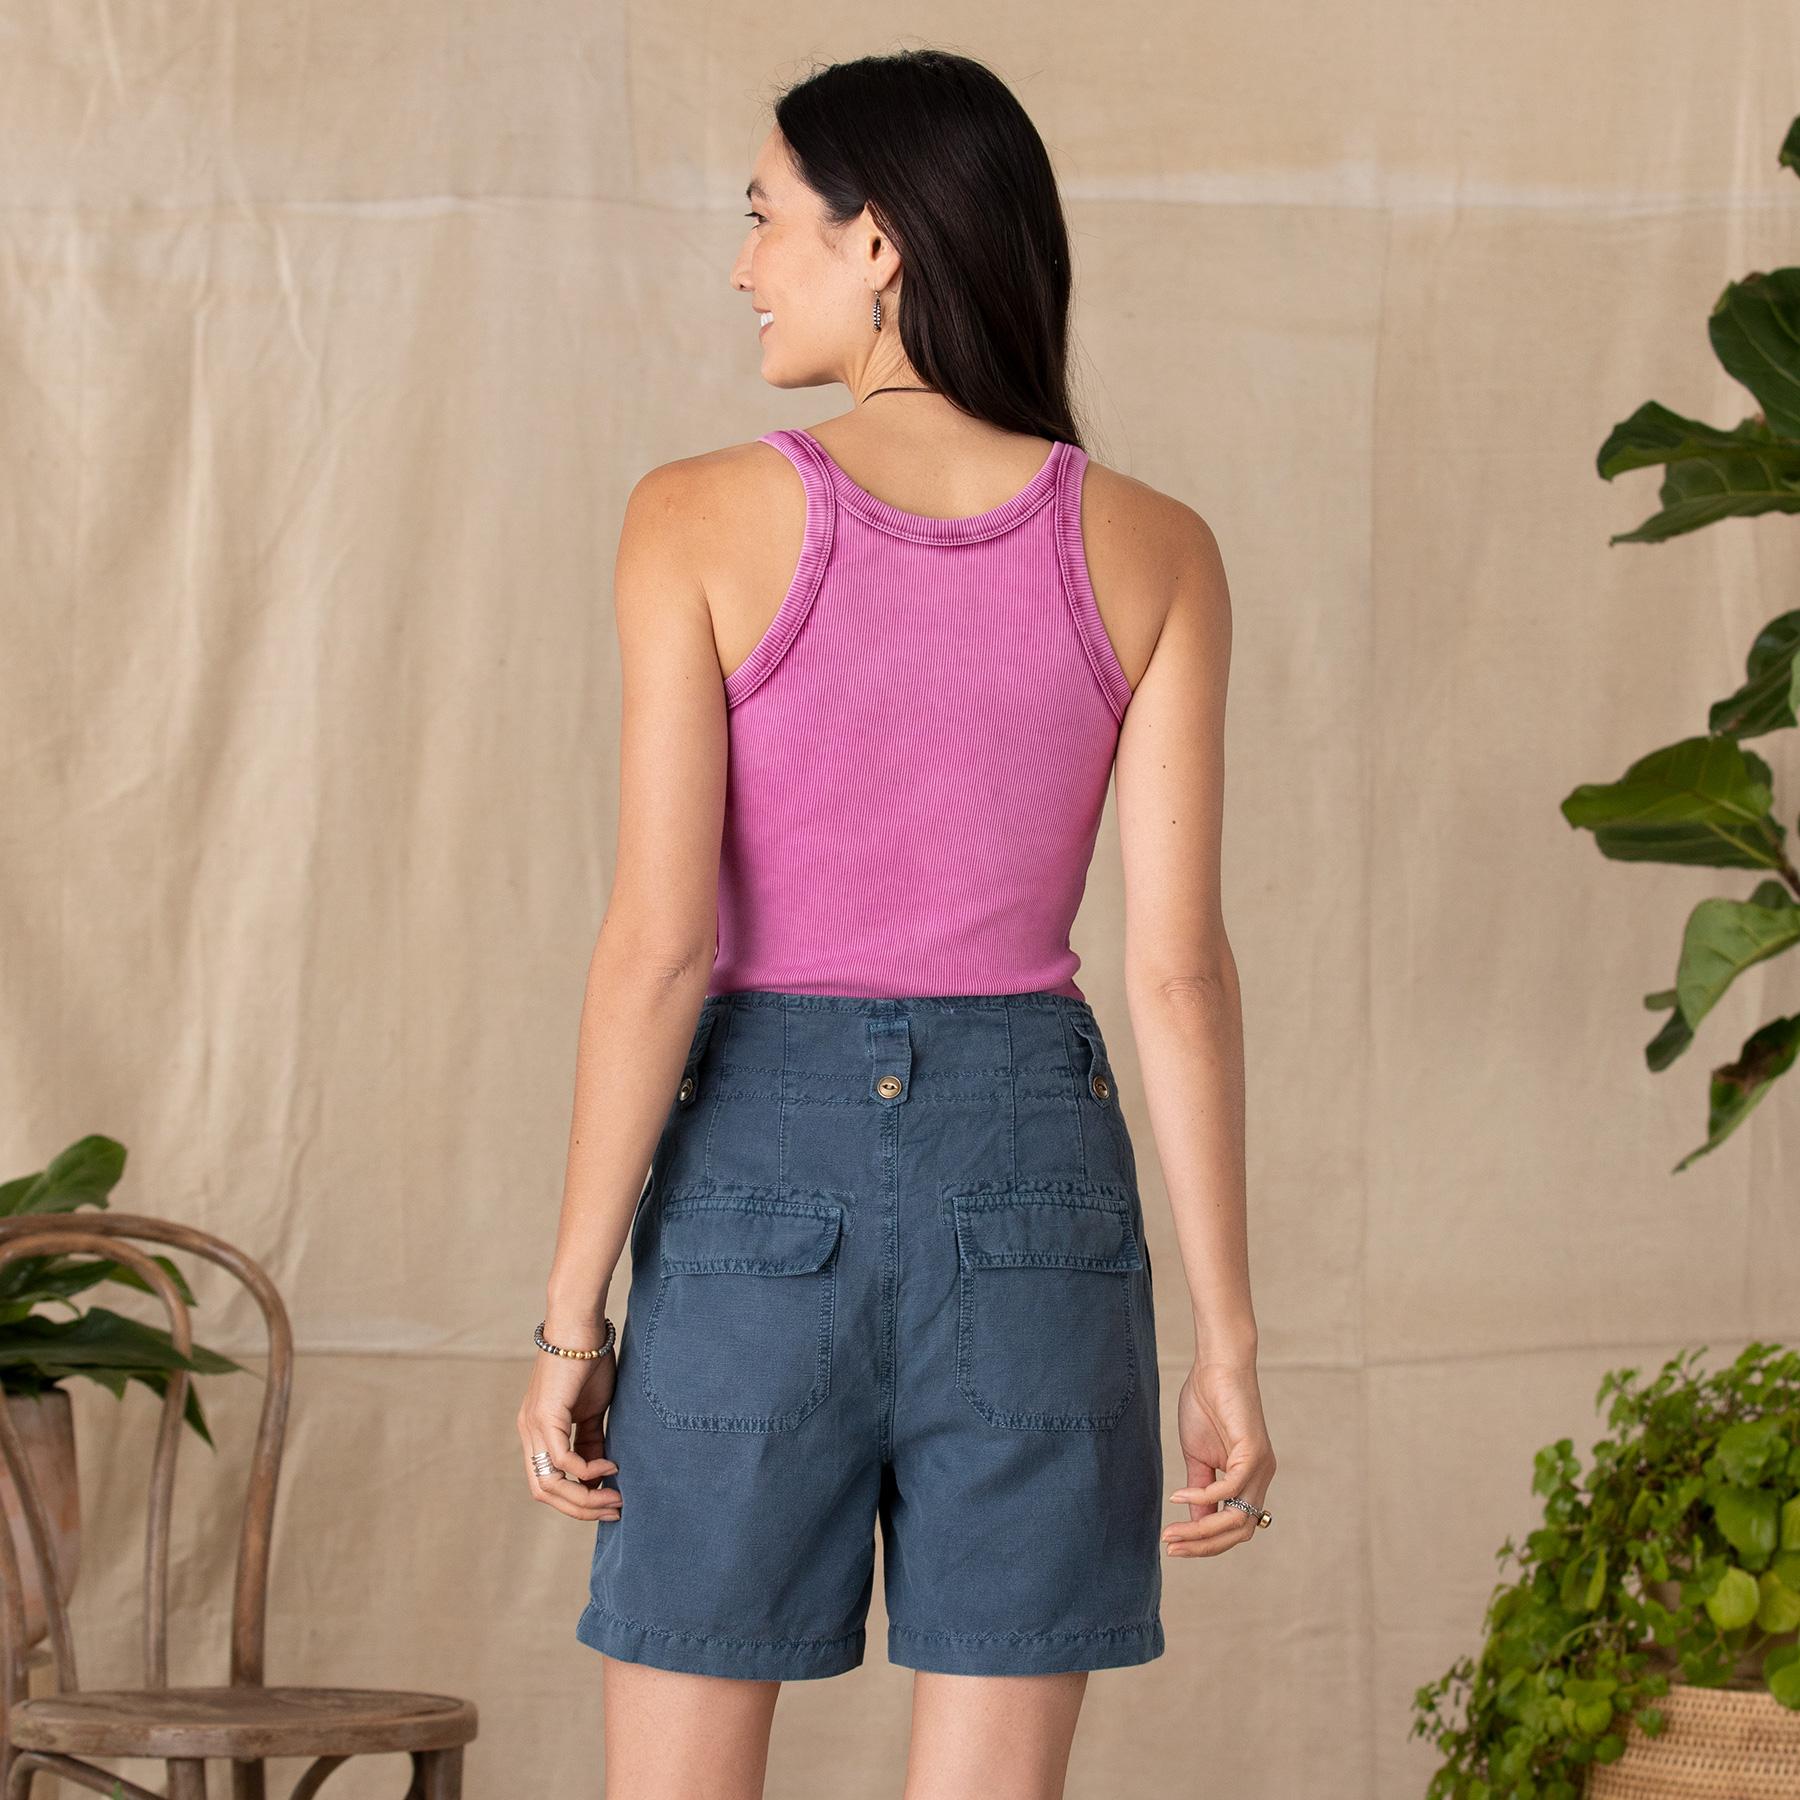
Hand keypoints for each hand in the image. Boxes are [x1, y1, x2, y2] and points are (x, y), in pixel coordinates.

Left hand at [516, 1324, 622, 1522]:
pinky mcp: (545, 1417)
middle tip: (614, 1509)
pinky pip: (563, 1461)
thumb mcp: (592, 1410)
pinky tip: (611, 1465)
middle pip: (545, 1493)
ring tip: (615, 1497)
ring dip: (584, 1499)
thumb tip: (597, 1478)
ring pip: (550, 1484)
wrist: (580, 1325)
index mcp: (536, 1433)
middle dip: (581, 1508)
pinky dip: (588, 1471)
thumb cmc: (588, 1361)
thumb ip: (591, 1442)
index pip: (548, 1484)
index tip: (609, 1503)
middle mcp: (528, 1434)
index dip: (577, 1501)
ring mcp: (532, 1427)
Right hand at [1161, 1359, 1275, 1557]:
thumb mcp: (1198, 1457)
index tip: (1173, 1545)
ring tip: (1171, 1533)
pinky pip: (1231, 1489)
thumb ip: (1200, 1491)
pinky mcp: (1254, 1452)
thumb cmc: (1207, 1404)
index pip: (1233, 1527)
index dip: (1205, 1543)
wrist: (1216, 1366)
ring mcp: (1260, 1467)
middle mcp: (1261, 1478)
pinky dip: (1204, 1498)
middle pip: (1239, 1531)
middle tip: (1170, 1546)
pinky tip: (1179, 1496)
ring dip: (1202, 1531)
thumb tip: (1196, 1525)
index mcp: (1249, 1479)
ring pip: (1237, 1517)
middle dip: (1203, 1545)